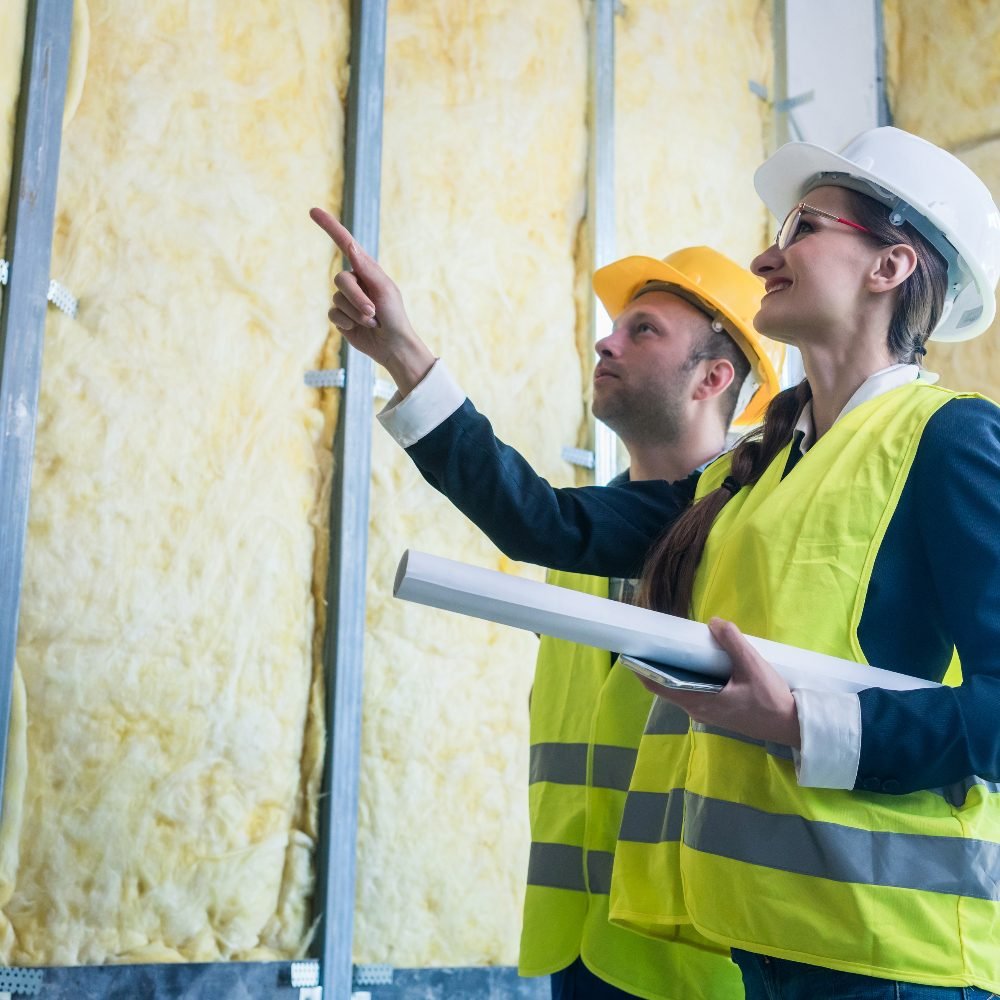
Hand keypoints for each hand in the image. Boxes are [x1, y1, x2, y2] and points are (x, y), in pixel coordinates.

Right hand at [310, 207, 434, 394]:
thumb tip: (349, 244)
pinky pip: (333, 314)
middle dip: (357, 297)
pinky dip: (348, 322)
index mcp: (366, 269)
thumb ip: (366, 267)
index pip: (344, 243)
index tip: (313, 211)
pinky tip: (359, 328)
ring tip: (372, 321)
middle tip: (373, 312)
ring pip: (337, 299)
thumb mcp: (384, 288)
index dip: (329, 227)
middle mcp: (354, 281)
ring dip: (356, 312)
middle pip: (341, 279)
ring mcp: (346, 299)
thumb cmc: (395, 315)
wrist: (393, 345)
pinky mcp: (340, 316)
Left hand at [638, 618, 800, 747]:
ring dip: (674, 670)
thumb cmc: (769, 699)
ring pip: (680, 688)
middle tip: (652, 640)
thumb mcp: (752, 665)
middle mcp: (696, 709)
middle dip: (657, 665)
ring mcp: (706, 712)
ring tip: (671, 646)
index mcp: (698, 700)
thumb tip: (714, 622)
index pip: (658, 686)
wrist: (790, 725)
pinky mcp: (717, 711)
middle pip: (666, 686)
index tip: (632, 651)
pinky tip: (696, 661)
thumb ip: (732, 642)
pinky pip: (693, 691)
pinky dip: (689, 676)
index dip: (642, 670)